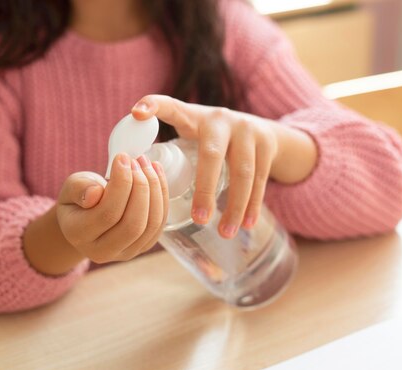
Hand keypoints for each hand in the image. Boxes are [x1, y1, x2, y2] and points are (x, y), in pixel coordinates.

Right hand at [56, 154, 168, 263]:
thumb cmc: (78, 198)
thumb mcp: (71, 187)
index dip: (121, 184)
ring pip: (151, 225)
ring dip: (155, 190)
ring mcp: (125, 253)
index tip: (122, 157)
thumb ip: (79, 188)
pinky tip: (156, 174)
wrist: (85, 218)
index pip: (107, 213)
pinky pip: (159, 224)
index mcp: (78, 235)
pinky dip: (162, 197)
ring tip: (148, 164)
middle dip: (141, 188)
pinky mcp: (143, 247)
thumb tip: (96, 193)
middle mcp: (102, 251)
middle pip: (132, 225)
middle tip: (138, 161)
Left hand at [131, 95, 316, 238]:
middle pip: (212, 155)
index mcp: (194, 117)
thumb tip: (133, 183)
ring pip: (242, 172)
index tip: (136, 112)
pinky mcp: (268, 144)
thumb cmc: (212, 139)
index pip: (171, 106)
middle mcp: (221, 119)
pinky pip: (261, 179)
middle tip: (198, 219)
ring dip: (235, 205)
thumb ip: (168, 150)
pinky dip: (253, 204)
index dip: (153, 105)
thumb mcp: (192, 134)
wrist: (262, 129)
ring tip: (225, 232)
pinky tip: (246, 225)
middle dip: (205, 190)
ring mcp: (248, 130)